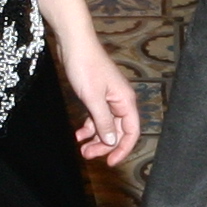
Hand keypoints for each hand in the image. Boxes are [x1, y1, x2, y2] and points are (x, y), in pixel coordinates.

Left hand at [59, 40, 141, 165]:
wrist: (74, 43)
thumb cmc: (85, 66)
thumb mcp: (93, 98)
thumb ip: (103, 122)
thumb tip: (113, 142)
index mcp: (125, 101)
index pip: (131, 131)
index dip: (123, 149)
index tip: (110, 162)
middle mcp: (120, 100)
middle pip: (118, 130)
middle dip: (104, 145)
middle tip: (87, 155)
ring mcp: (109, 97)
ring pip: (106, 125)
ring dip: (95, 138)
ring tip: (82, 149)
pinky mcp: (97, 94)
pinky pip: (97, 116)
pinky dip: (89, 127)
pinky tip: (78, 134)